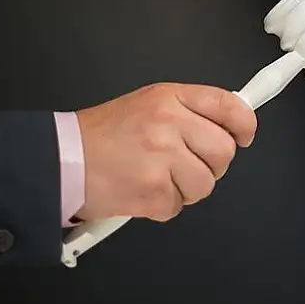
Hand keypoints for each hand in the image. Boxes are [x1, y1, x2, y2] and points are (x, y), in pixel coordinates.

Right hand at [73, 83, 256, 222]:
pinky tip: (142, 189)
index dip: (244, 124)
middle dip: (210, 164)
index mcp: (169, 98)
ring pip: (206, 184)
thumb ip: (187, 112)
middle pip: (224, 152)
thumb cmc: (101, 135)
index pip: (228, 106)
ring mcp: (162, 158)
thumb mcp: (147, 105)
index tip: (244, 135)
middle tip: (185, 163)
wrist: (60, 161)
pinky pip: (179, 205)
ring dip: (185, 187)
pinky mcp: (153, 191)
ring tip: (156, 176)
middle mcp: (169, 123)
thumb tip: (228, 125)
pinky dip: (163, 204)